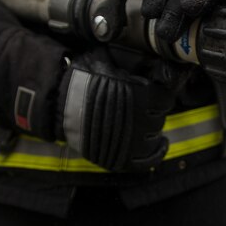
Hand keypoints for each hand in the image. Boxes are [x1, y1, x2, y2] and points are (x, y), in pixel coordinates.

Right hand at [57, 49, 176, 170]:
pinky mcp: (121, 158)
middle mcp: (141, 119)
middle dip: (153, 113)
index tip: (155, 96)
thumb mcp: (113, 64)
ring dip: (152, 132)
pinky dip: (156, 154)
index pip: (165, 99)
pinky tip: (159, 146)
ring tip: (147, 127)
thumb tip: (151, 68)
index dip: (160, 96)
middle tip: (144, 110)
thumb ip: (134, 71)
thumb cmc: (84, 80)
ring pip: (154, 138)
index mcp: (142, 95)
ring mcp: (132, 141)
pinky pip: (147, 160)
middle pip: (159, 119)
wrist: (60, 103)